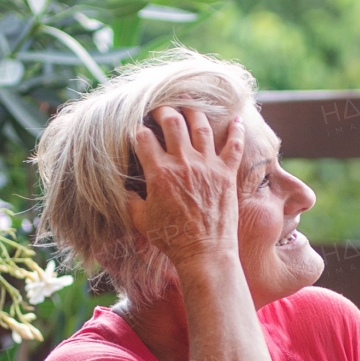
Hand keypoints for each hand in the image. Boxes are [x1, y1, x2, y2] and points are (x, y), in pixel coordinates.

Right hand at [129, 107, 244, 270]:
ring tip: (188, 106)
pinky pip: (234, 144)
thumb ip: (130, 199)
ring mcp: (207, 166)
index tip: (137, 131)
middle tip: (160, 111)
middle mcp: (183, 163)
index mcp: (159, 173)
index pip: (143, 137)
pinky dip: (236, 130)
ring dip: (193, 111)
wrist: (205, 254)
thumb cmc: (171, 239)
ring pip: (201, 125)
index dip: (137, 130)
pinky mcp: (227, 173)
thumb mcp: (141, 220)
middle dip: (163, 111)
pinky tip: (236, 119)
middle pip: (172, 122)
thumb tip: (123, 187)